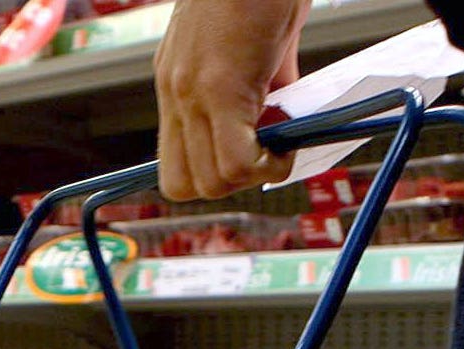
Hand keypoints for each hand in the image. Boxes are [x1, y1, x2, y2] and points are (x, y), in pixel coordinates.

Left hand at [154, 0, 311, 200]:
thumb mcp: (256, 49)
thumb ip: (263, 90)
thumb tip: (282, 125)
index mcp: (177, 82)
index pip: (174, 164)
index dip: (214, 175)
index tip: (250, 159)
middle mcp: (175, 91)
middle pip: (184, 185)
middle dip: (231, 184)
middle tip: (267, 157)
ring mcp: (191, 91)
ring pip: (213, 181)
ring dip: (255, 175)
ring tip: (282, 145)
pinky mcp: (219, 87)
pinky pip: (238, 160)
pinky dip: (270, 164)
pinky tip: (290, 140)